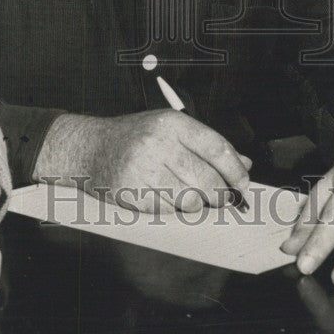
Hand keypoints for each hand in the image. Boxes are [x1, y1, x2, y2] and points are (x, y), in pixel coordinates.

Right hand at [35, 110, 251, 212]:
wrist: (90, 148)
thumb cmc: (134, 137)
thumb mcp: (170, 129)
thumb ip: (206, 144)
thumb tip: (243, 164)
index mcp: (172, 123)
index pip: (216, 147)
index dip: (236, 170)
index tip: (244, 183)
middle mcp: (159, 143)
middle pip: (207, 178)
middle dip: (222, 194)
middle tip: (225, 198)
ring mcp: (144, 169)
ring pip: (191, 199)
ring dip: (200, 204)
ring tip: (195, 198)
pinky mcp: (134, 193)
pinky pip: (169, 211)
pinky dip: (176, 209)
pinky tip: (170, 199)